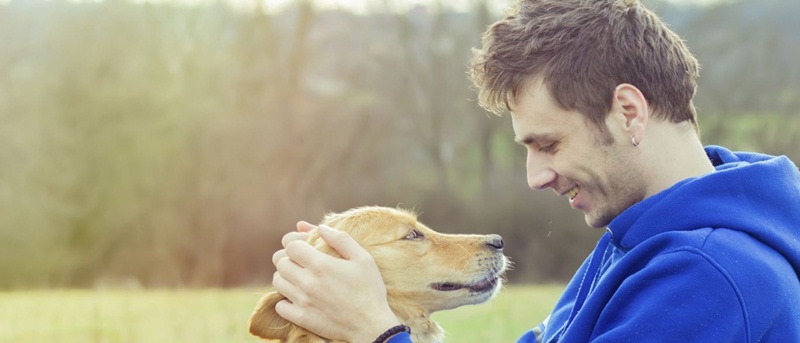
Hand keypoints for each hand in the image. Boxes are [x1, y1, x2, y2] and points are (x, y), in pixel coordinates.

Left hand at [272, 222, 399, 341]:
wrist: (371, 325)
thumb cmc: (369, 290)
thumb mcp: (362, 258)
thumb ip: (341, 239)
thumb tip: (321, 227)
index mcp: (321, 265)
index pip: (290, 246)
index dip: (295, 244)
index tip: (305, 248)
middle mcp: (307, 282)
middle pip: (280, 262)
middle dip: (288, 258)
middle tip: (300, 262)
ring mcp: (302, 301)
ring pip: (277, 281)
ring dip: (285, 277)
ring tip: (298, 278)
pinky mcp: (301, 318)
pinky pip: (279, 305)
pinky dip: (285, 300)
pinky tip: (298, 297)